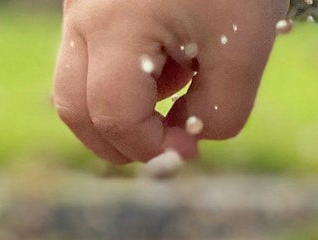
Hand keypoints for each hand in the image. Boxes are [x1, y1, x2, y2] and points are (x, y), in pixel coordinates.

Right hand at [53, 0, 288, 165]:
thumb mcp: (243, 52)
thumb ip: (218, 114)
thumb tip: (189, 140)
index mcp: (114, 28)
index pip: (113, 118)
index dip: (150, 148)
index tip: (189, 148)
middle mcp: (84, 15)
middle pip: (74, 108)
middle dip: (119, 141)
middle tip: (167, 145)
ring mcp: (82, 2)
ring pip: (76, 82)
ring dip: (120, 110)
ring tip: (178, 90)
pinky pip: (91, 52)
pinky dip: (124, 75)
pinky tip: (172, 58)